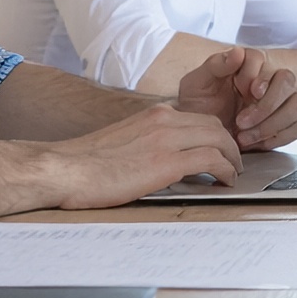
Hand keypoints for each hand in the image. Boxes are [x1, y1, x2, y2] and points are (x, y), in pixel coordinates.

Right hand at [43, 102, 246, 207]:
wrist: (64, 169)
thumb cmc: (84, 164)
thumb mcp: (122, 143)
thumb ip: (145, 143)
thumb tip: (156, 160)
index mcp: (152, 115)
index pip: (197, 119)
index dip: (214, 135)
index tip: (219, 150)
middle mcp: (163, 120)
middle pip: (214, 126)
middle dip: (229, 144)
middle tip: (232, 163)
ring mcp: (167, 139)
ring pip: (219, 139)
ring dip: (232, 158)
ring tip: (232, 175)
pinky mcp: (167, 162)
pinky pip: (211, 160)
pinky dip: (225, 170)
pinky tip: (225, 182)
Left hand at [175, 45, 296, 151]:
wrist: (199, 136)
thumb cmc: (198, 107)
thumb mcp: (196, 84)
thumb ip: (215, 65)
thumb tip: (237, 52)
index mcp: (245, 65)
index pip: (261, 59)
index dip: (254, 75)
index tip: (242, 90)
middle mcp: (267, 80)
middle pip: (286, 79)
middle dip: (266, 104)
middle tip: (241, 121)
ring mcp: (279, 102)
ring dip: (273, 123)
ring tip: (246, 137)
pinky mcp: (285, 123)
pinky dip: (281, 136)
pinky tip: (259, 142)